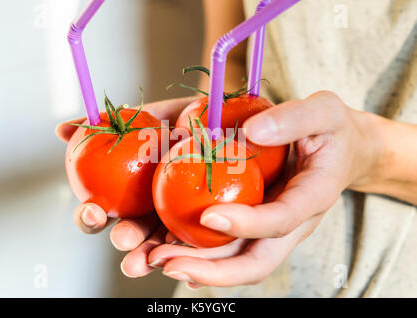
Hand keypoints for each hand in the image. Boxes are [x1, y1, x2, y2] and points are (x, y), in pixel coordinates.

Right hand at [55, 96, 195, 276]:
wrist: (225, 119)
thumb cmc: (183, 118)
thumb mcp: (147, 115)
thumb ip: (106, 124)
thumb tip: (60, 130)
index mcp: (127, 192)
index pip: (99, 212)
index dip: (90, 217)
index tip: (93, 210)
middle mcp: (148, 210)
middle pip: (128, 233)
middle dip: (122, 241)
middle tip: (123, 239)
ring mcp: (174, 220)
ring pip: (158, 246)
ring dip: (149, 257)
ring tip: (151, 260)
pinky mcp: (204, 227)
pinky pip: (195, 244)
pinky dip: (188, 253)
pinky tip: (188, 261)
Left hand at [146, 91, 385, 287]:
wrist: (340, 150)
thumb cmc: (332, 129)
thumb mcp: (325, 111)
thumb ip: (295, 118)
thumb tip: (253, 130)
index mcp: (312, 198)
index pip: (280, 220)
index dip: (246, 224)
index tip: (208, 216)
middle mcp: (290, 225)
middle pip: (254, 261)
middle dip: (211, 270)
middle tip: (166, 262)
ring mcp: (270, 229)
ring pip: (234, 260)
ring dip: (194, 265)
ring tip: (153, 258)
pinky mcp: (254, 224)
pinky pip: (226, 244)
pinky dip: (195, 249)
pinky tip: (164, 244)